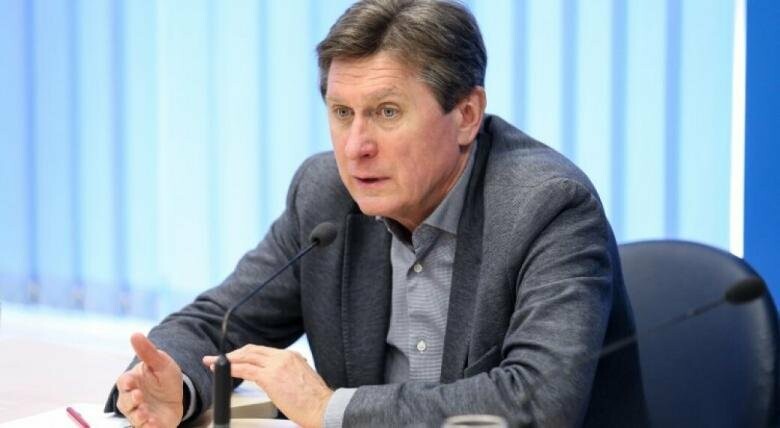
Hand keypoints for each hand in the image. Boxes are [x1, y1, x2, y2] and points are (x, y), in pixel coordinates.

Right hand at [116, 333, 183, 427]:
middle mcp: (132, 399)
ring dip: (138, 417)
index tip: (131, 382)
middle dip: (131, 401)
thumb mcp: (160, 362)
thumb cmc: (164, 378)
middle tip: (138, 397)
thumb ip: (148, 351)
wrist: (177, 395)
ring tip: (145, 415)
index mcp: (132, 381)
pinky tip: (154, 425)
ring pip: (133, 417)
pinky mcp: (149, 424)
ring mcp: (140, 413)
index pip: (124, 382)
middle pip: (126, 402)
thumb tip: (135, 334)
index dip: (127, 383)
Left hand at [203, 346, 332, 427]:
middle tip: (218, 358)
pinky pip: (245, 370)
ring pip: (246, 357)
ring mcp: (276, 366)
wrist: (324, 407)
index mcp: (292, 356)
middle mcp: (283, 357)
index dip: (246, 354)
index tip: (236, 358)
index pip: (263, 351)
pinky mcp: (270, 378)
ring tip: (213, 363)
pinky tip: (222, 370)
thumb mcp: (302, 379)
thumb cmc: (315, 400)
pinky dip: (231, 369)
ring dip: (227, 360)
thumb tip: (279, 380)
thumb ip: (289, 374)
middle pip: (252, 350)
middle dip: (233, 354)